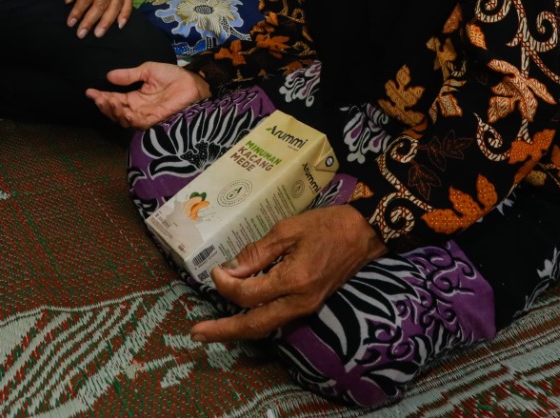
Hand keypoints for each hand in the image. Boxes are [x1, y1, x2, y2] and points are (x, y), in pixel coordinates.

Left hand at [64, 0, 131, 37]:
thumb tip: (68, 0)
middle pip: (100, 4)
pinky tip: (119, 26)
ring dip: (106, 23)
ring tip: (97, 34)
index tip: (71, 23)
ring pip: (114, 7)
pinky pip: (128, 4)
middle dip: (90, 21)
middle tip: (81, 34)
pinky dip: (125, 16)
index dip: (78, 11)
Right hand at [87, 61, 208, 128]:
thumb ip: (130, 75)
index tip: (89, 91)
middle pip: (116, 111)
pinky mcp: (154, 120)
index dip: (102, 96)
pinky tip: (120, 108)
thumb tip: (109, 76)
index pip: (115, 99)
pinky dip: (126, 117)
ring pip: (123, 118)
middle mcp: (138, 108)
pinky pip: (137, 122)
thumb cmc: (173, 76)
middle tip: (96, 96)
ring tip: (104, 100)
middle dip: (104, 105)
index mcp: (136, 97)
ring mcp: (145, 115)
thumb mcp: (148, 70)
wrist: (192, 82)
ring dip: (112, 111)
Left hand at [191, 206, 387, 342]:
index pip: (248, 293)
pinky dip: (253, 322)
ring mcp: (306, 308)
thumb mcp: (287, 230)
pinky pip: (276, 320)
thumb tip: (229, 271)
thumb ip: (256, 253)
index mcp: (294, 280)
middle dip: (223, 331)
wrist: (363, 234)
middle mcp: (299, 302)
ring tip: (211, 333)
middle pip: (254, 325)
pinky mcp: (308, 306)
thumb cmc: (326, 226)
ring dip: (236, 331)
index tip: (215, 270)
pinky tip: (238, 319)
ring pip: (265, 327)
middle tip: (195, 334)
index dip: (226, 283)